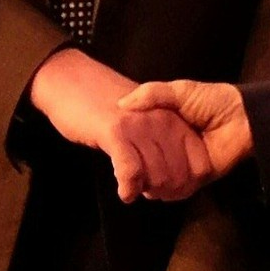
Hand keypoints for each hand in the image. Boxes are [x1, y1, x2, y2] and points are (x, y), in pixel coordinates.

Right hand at [29, 49, 215, 201]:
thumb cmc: (105, 102)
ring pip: (158, 177)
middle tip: (147, 190)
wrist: (71, 78)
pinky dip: (129, 186)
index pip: (198, 167)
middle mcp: (164, 122)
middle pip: (179, 176)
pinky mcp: (116, 131)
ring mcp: (141, 126)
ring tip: (134, 188)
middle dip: (165, 192)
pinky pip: (131, 169)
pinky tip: (125, 192)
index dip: (186, 187)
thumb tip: (173, 177)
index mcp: (175, 120)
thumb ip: (163, 142)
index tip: (167, 189)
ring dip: (146, 190)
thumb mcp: (146, 117)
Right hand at [118, 80, 252, 193]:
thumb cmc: (211, 100)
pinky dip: (171, 191)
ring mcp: (185, 166)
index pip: (140, 147)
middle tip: (131, 171)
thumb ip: (151, 94)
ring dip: (153, 184)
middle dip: (141, 172)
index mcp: (165, 131)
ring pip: (162, 183)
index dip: (129, 153)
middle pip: (149, 168)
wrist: (242, 116)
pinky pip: (181, 190)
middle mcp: (173, 150)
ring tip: (143, 182)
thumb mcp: (178, 91)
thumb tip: (121, 104)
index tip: (118, 150)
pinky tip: (157, 187)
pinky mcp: (198, 178)